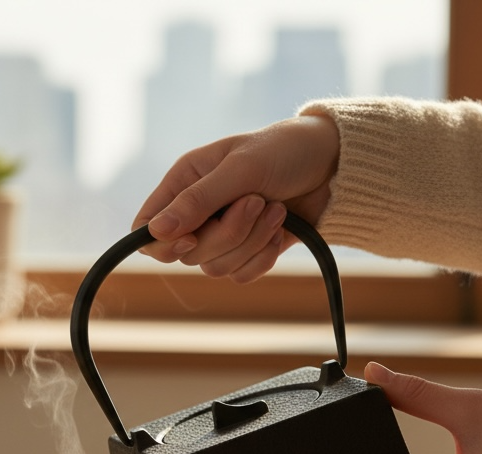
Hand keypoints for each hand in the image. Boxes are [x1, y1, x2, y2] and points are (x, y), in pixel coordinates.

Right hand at [133, 114, 339, 282]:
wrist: (334, 165)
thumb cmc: (285, 151)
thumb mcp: (240, 168)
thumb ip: (198, 200)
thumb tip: (156, 232)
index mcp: (184, 182)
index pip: (146, 228)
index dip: (162, 242)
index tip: (193, 236)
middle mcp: (198, 211)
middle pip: (185, 254)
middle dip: (227, 234)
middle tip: (257, 202)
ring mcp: (222, 234)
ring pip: (215, 268)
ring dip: (252, 241)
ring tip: (277, 209)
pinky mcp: (248, 251)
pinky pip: (241, 275)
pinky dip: (264, 256)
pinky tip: (281, 229)